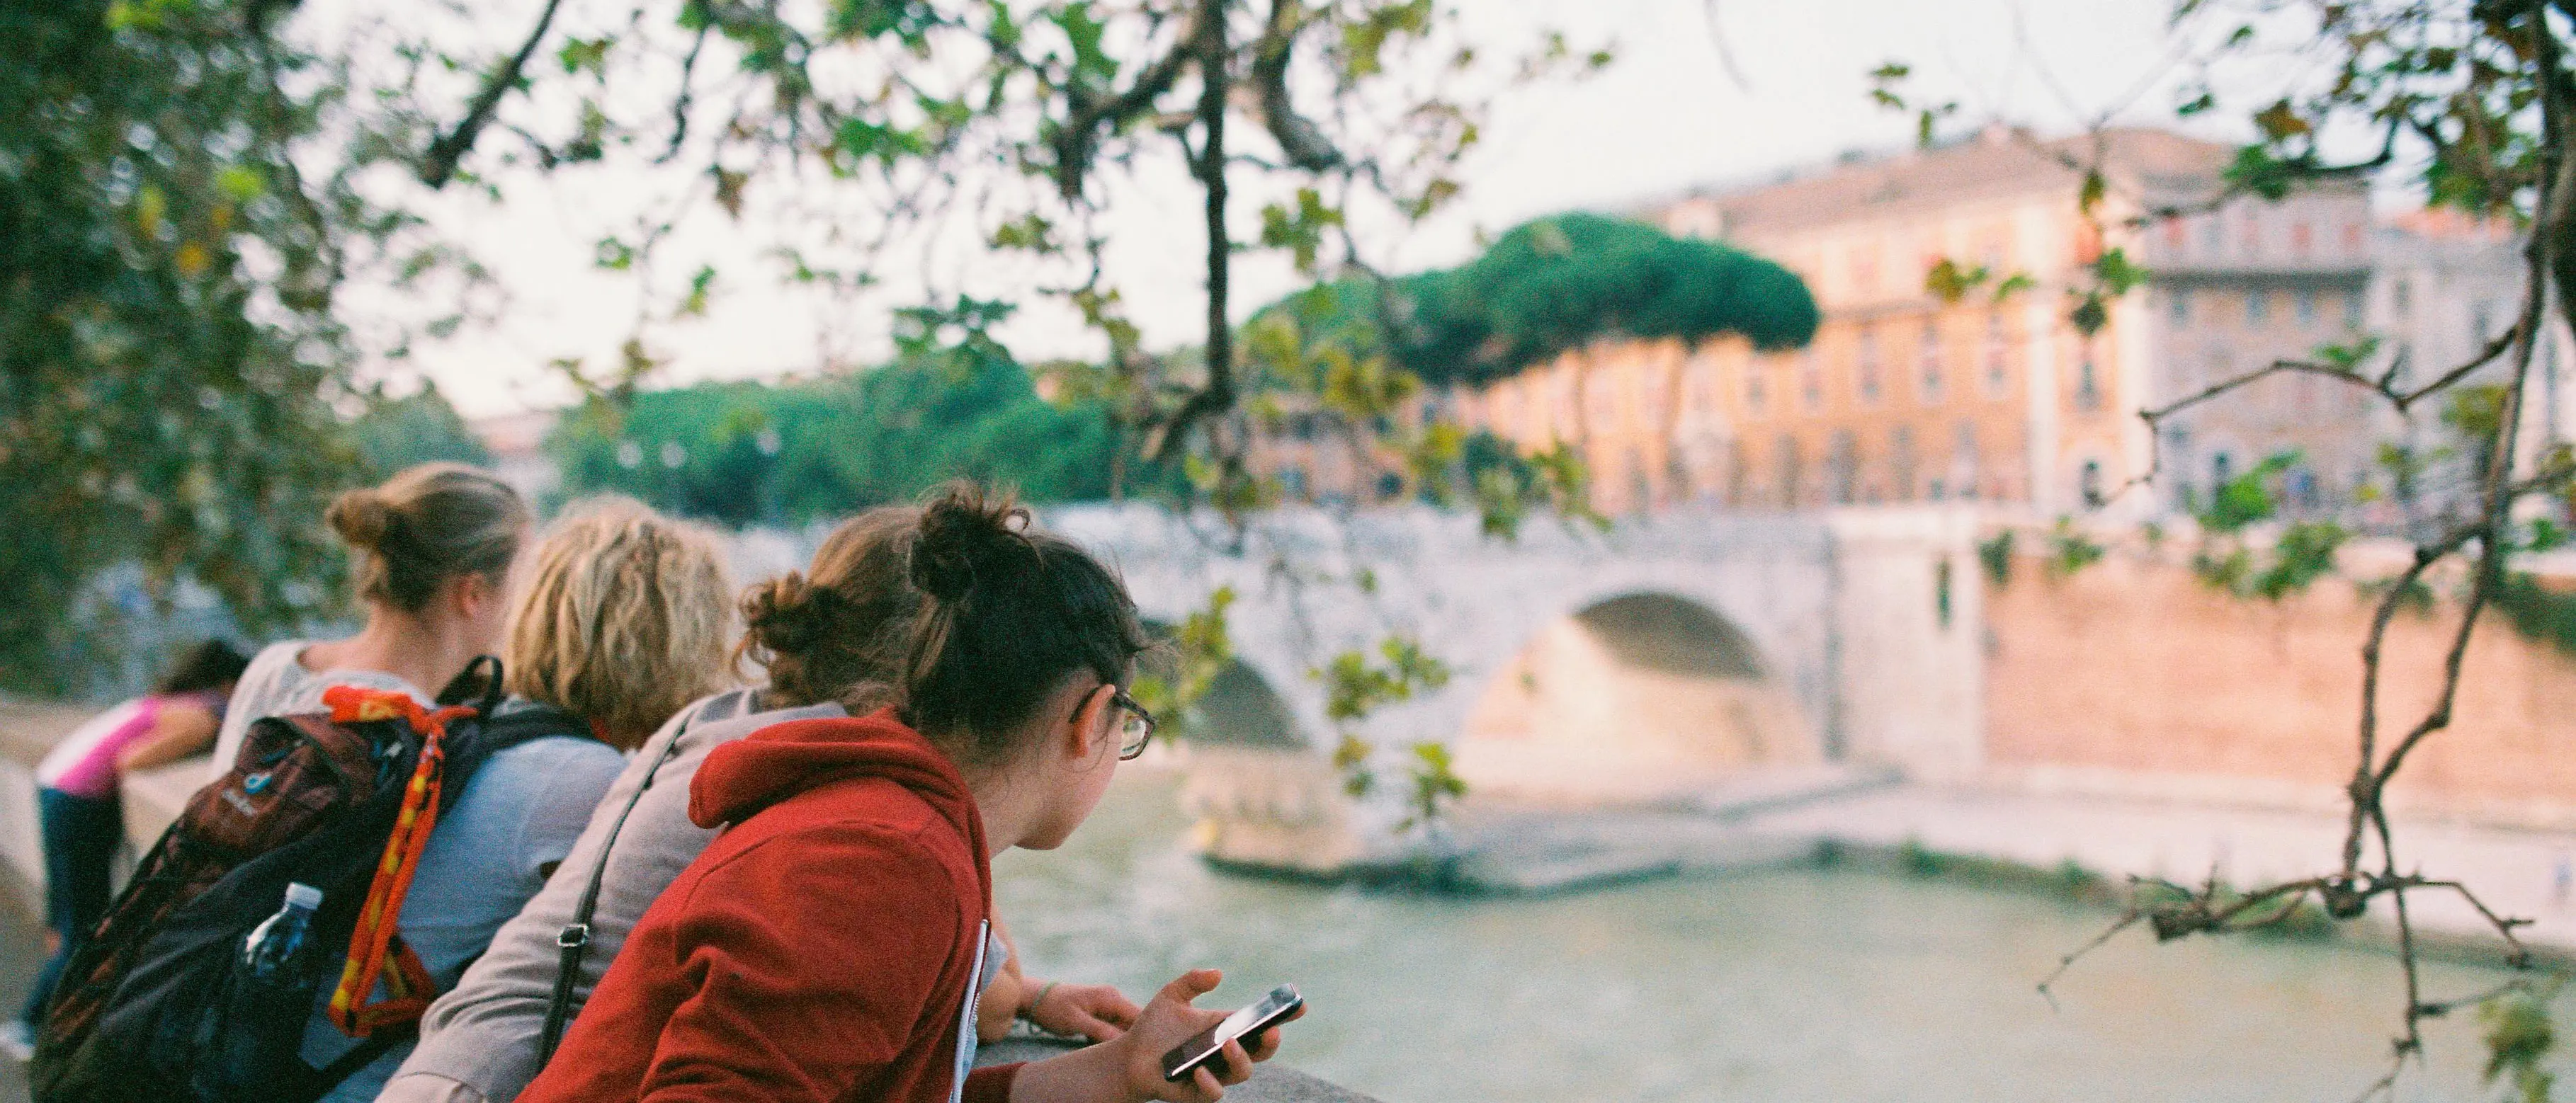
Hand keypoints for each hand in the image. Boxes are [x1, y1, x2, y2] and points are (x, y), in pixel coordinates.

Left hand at [1029, 981, 1141, 1041]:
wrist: (1034, 998)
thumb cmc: (1053, 1008)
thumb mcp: (1075, 1021)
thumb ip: (1100, 1030)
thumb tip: (1122, 1041)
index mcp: (1111, 997)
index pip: (1139, 1016)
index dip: (1142, 1034)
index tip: (1137, 1050)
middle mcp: (1113, 999)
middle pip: (1132, 1024)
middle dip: (1127, 1039)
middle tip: (1115, 1052)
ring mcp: (1107, 1006)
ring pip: (1121, 1028)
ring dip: (1114, 1040)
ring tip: (1100, 1046)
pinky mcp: (1099, 1013)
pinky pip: (1110, 1028)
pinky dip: (1105, 1038)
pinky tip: (1090, 1042)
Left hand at [1111, 970, 1299, 1102]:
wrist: (1128, 1057)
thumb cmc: (1153, 1027)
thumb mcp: (1171, 996)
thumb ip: (1192, 981)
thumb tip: (1218, 974)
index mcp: (1227, 1029)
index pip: (1262, 1024)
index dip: (1285, 1017)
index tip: (1300, 1006)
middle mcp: (1226, 1053)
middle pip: (1261, 1052)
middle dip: (1271, 1043)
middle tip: (1270, 1030)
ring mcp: (1216, 1074)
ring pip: (1242, 1073)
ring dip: (1240, 1059)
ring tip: (1228, 1045)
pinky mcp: (1199, 1093)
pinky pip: (1213, 1093)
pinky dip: (1210, 1082)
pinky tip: (1199, 1069)